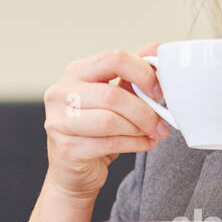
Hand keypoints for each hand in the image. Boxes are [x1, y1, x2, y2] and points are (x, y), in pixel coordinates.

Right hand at [42, 43, 169, 202]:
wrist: (73, 172)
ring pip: (110, 121)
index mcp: (76, 72)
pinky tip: (145, 144)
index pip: (113, 58)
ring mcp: (59, 121)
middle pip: (112, 95)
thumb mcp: (113, 99)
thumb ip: (131, 75)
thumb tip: (154, 49)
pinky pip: (109, 144)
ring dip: (139, 129)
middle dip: (144, 110)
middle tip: (162, 123)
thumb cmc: (94, 132)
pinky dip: (135, 144)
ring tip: (152, 134)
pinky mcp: (66, 148)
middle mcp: (62, 93)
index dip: (143, 73)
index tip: (159, 90)